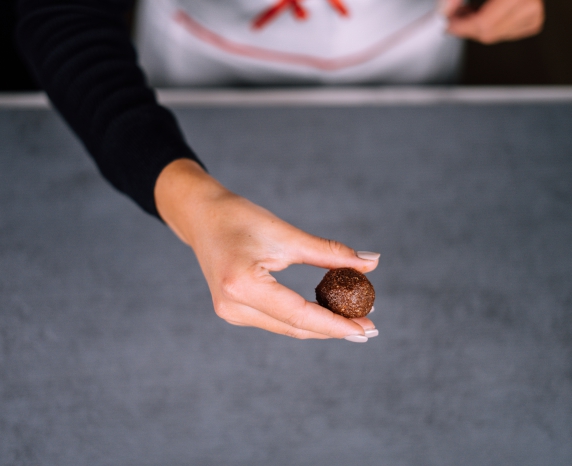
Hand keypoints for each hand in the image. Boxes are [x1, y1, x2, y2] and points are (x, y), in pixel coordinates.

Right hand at [155, 159, 379, 340]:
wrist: (200, 216)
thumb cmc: (240, 218)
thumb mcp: (287, 234)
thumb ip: (329, 253)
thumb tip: (371, 263)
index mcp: (243, 284)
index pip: (299, 313)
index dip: (336, 324)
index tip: (367, 327)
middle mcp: (233, 306)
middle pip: (294, 327)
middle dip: (333, 329)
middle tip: (369, 328)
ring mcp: (230, 312)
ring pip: (286, 327)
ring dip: (320, 325)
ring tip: (354, 319)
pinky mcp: (233, 311)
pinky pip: (275, 321)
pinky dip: (302, 318)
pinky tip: (325, 313)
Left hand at [443, 0, 543, 43]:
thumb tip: (444, 12)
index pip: (484, 23)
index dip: (462, 26)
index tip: (447, 23)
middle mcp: (530, 3)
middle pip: (489, 33)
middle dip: (466, 27)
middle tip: (454, 16)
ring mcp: (534, 13)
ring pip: (496, 36)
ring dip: (477, 26)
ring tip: (470, 9)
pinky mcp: (534, 20)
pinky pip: (506, 34)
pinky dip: (491, 26)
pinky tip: (485, 12)